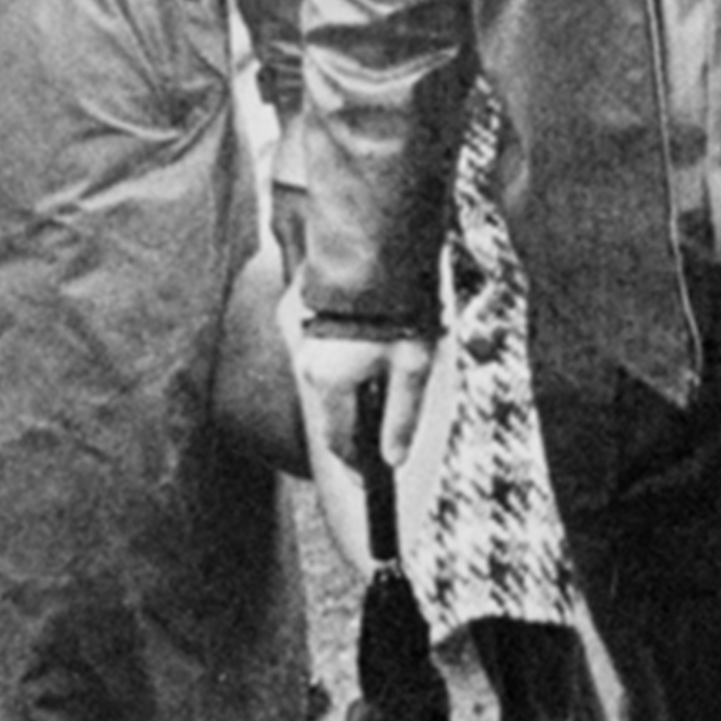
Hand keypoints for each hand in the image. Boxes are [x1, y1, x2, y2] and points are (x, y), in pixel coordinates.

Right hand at [294, 325, 436, 572]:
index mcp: (328, 382)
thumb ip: (402, 415)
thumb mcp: (414, 364)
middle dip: (359, 426)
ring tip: (391, 381)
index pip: (338, 442)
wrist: (378, 242)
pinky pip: (333, 355)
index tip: (372, 479)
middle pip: (335, 413)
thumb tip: (393, 459)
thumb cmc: (399, 305)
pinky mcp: (313, 316)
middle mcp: (309, 364)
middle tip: (388, 435)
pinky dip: (353, 364)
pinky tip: (378, 348)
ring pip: (334, 384)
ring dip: (358, 391)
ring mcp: (307, 340)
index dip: (357, 464)